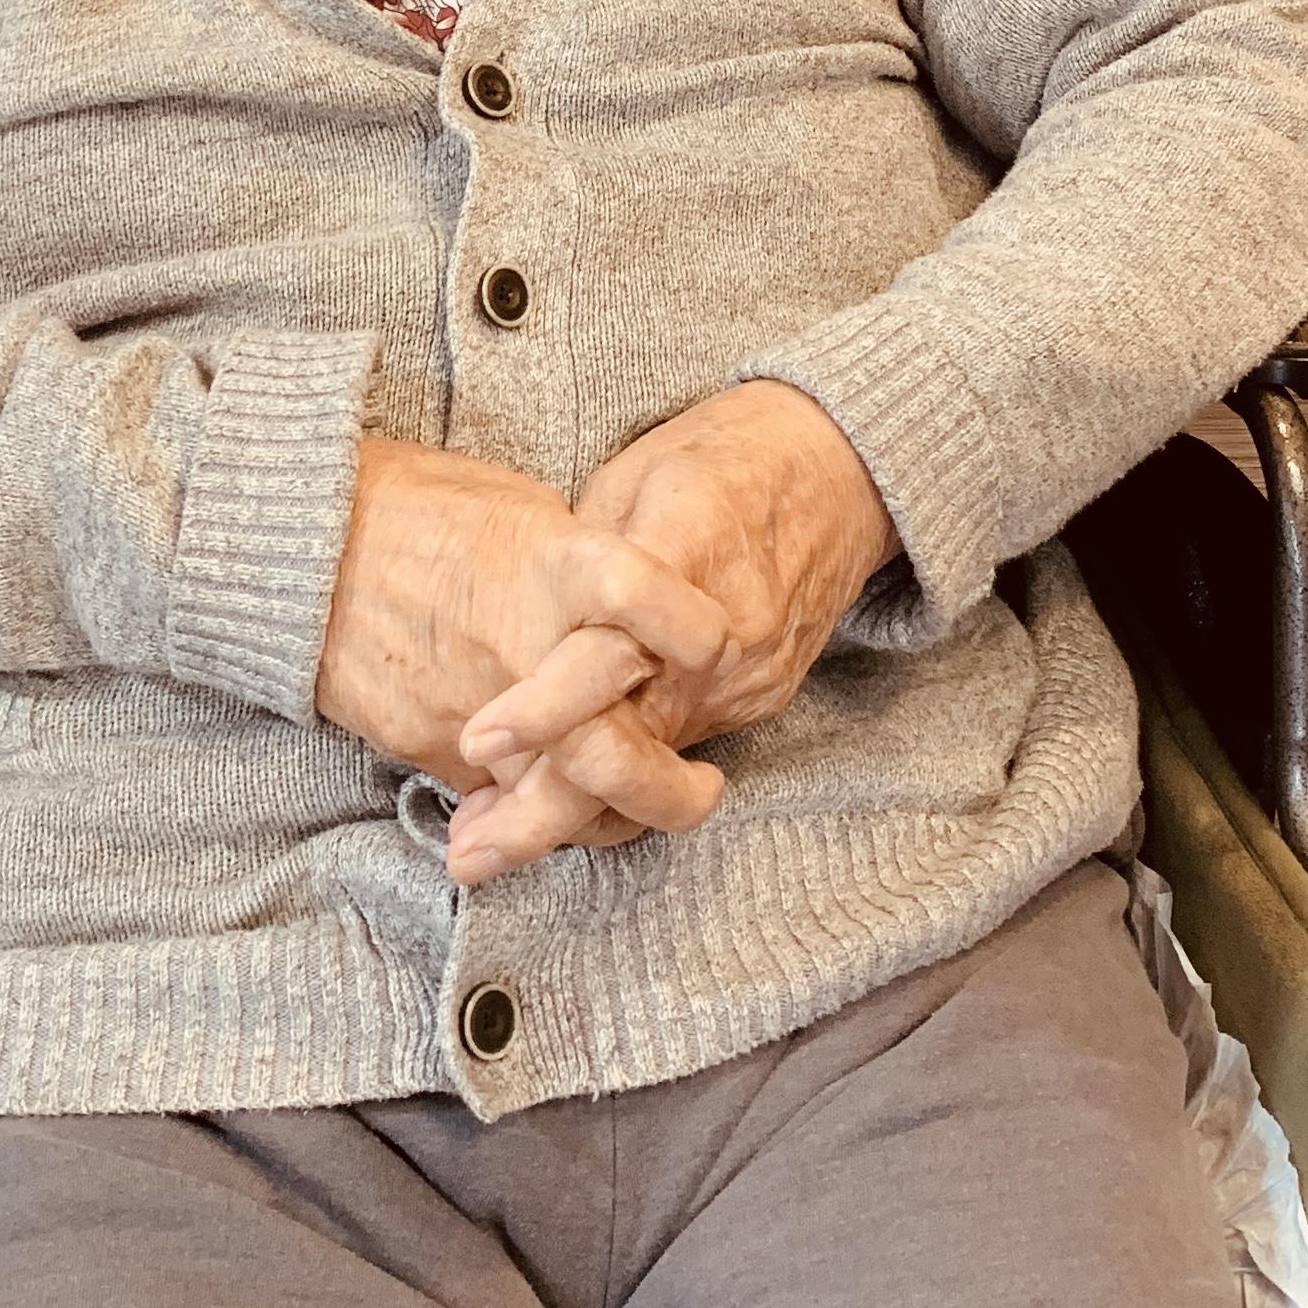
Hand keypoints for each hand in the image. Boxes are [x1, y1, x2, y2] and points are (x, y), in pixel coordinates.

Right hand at [314, 434, 733, 845]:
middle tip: (704, 792)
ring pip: (561, 798)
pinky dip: (538, 815)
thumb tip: (631, 619)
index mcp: (549, 564)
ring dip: (610, 819)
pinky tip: (561, 810)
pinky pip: (502, 803)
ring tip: (642, 816)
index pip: (634, 595)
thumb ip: (584, 572)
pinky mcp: (434, 749)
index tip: (716, 643)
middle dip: (666, 788)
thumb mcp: (522, 511)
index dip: (686, 624)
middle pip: (610, 745)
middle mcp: (521, 647)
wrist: (305, 549)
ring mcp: (477, 710)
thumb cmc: (421, 507)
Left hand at [447, 385, 896, 884]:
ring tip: (485, 846)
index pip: (607, 651)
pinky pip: (678, 749)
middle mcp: (720, 636)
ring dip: (569, 810)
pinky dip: (619, 783)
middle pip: (627, 742)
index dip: (543, 706)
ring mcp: (748, 677)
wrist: (838, 465)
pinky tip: (558, 809)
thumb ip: (579, 562)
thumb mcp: (632, 481)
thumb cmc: (715, 456)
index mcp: (679, 561)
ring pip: (650, 765)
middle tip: (469, 851)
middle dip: (547, 807)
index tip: (478, 742)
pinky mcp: (763, 697)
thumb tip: (513, 624)